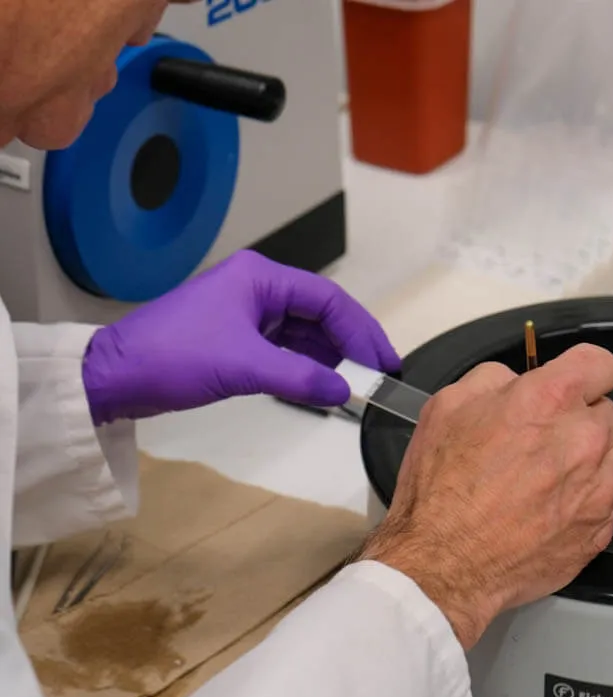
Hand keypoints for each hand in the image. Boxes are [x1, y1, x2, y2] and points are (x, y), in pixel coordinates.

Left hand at [82, 251, 400, 424]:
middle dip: (351, 343)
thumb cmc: (172, 356)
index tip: (383, 361)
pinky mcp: (238, 338)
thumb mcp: (244, 366)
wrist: (116, 375)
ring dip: (330, 357)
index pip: (327, 300)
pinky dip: (306, 366)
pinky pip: (285, 348)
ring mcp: (248, 313)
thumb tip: (346, 391)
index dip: (361, 330)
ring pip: (304, 332)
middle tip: (380, 373)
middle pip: (320, 314)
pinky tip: (323, 384)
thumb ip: (301, 377)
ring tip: (357, 383)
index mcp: (260, 278)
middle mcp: (258, 288)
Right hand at [357, 344, 612, 649]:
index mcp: (548, 401)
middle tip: (539, 440)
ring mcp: (598, 489)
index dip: (581, 371)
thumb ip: (492, 380)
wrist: (443, 563)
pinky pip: (609, 500)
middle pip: (607, 411)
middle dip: (577, 419)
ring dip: (594, 457)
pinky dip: (587, 499)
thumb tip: (517, 383)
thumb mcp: (445, 407)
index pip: (600, 363)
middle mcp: (584, 440)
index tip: (568, 385)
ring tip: (554, 474)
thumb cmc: (439, 487)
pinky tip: (549, 510)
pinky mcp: (599, 531)